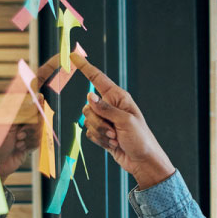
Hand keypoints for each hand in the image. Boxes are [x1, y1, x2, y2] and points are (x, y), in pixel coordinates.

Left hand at [0, 53, 60, 179]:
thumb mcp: (6, 121)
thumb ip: (24, 108)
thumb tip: (40, 95)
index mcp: (14, 100)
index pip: (35, 80)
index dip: (49, 67)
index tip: (63, 57)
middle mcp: (23, 109)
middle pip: (41, 109)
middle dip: (32, 124)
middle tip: (17, 133)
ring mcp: (28, 123)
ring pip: (42, 125)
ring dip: (29, 136)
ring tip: (16, 141)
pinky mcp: (32, 136)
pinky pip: (41, 138)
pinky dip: (30, 144)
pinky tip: (20, 147)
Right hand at [74, 52, 174, 187]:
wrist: (142, 161)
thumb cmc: (140, 139)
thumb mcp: (125, 121)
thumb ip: (105, 109)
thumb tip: (89, 96)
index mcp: (118, 97)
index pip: (97, 78)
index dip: (85, 67)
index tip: (73, 56)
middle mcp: (110, 106)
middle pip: (87, 106)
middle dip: (98, 121)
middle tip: (113, 130)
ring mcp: (105, 120)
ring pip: (87, 121)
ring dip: (100, 133)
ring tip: (115, 138)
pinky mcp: (101, 133)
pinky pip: (89, 133)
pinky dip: (100, 140)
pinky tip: (113, 144)